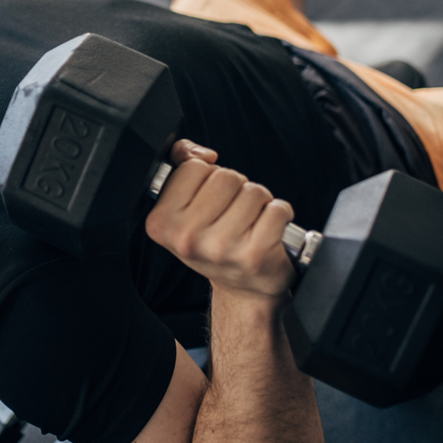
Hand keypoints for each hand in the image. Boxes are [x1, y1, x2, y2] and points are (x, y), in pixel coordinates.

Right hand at [146, 140, 295, 301]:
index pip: (193, 167)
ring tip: (250, 223)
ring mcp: (221, 247)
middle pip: (225, 176)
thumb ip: (182, 166)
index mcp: (162, 223)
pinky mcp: (254, 254)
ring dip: (259, 202)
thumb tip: (201, 153)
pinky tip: (268, 230)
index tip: (209, 200)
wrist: (243, 289)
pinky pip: (277, 209)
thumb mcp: (185, 209)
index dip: (207, 177)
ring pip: (253, 191)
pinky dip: (280, 214)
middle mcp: (187, 238)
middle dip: (236, 188)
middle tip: (232, 213)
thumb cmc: (215, 243)